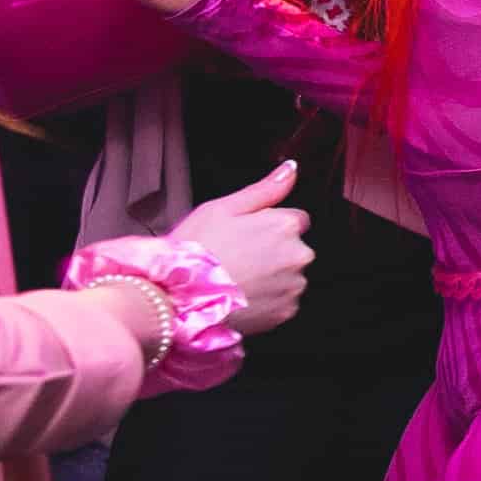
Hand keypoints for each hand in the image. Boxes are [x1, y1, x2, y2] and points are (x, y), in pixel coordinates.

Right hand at [177, 160, 310, 331]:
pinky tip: (240, 296)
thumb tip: (292, 168)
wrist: (180, 299)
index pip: (296, 219)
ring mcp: (294, 286)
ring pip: (289, 276)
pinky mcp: (286, 312)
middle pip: (294, 248)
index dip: (269, 225)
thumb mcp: (222, 208)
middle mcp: (300, 255)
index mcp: (286, 225)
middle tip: (236, 257)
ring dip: (271, 277)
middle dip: (273, 251)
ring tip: (236, 278)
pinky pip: (282, 302)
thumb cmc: (196, 249)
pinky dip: (267, 300)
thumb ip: (264, 189)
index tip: (246, 235)